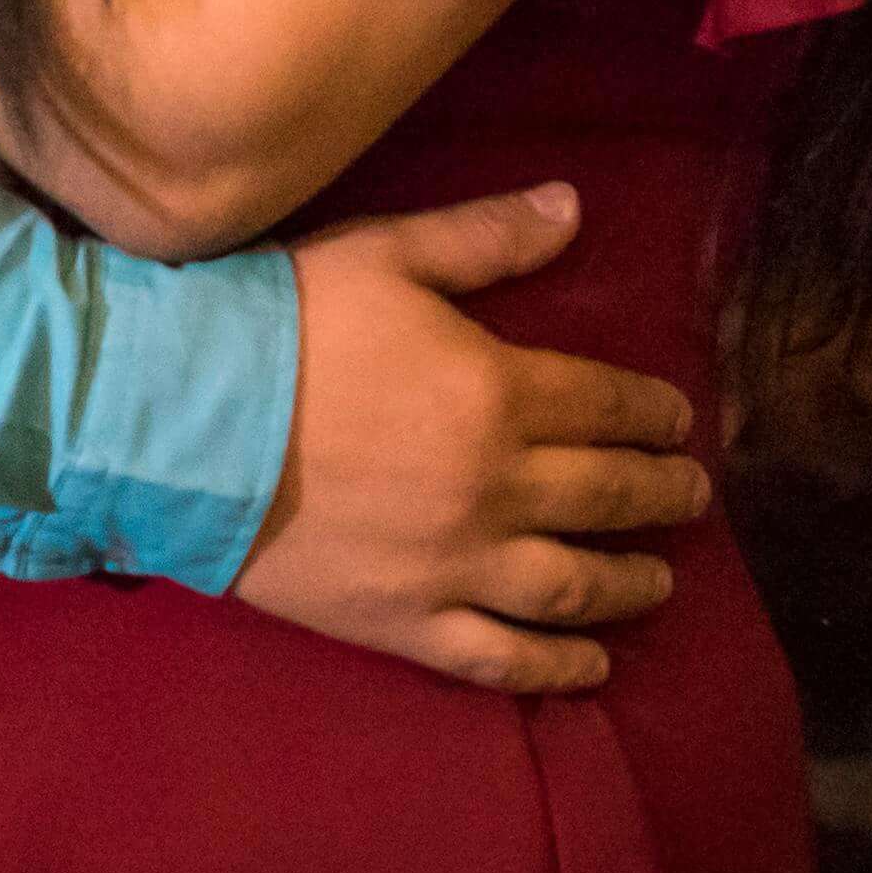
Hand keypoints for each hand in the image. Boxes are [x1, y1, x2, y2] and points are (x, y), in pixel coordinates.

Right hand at [228, 184, 712, 695]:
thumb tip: (574, 207)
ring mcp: (455, 566)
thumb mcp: (386, 253)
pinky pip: (502, 656)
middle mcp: (497, 488)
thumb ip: (486, 237)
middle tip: (692, 494)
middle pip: (608, 496)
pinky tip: (594, 664)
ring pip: (573, 585)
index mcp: (499, 393)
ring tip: (660, 579)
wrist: (179, 421)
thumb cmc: (281, 324)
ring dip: (631, 582)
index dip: (655, 414)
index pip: (609, 406)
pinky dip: (558, 665)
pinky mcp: (405, 623)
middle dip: (662, 494)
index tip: (680, 420)